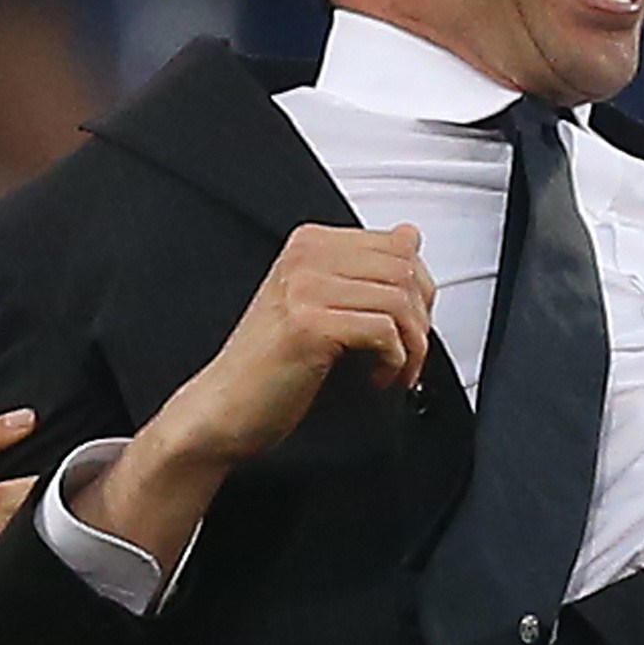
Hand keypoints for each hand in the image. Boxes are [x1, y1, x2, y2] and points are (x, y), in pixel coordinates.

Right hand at [77, 224, 432, 564]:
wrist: (222, 408)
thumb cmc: (271, 364)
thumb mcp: (322, 305)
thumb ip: (365, 271)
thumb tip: (412, 236)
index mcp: (310, 245)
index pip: (399, 246)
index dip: (421, 290)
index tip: (412, 325)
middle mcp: (306, 258)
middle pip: (405, 271)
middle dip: (421, 319)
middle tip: (409, 353)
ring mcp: (304, 289)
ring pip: (399, 301)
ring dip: (411, 346)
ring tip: (393, 369)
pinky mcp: (308, 326)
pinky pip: (383, 331)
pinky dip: (394, 361)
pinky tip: (376, 377)